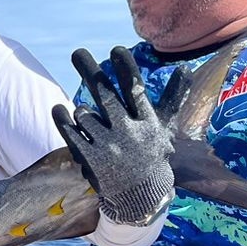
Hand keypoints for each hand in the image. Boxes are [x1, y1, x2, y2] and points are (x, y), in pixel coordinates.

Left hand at [53, 46, 178, 226]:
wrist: (142, 196)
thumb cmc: (153, 153)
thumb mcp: (164, 126)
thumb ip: (173, 97)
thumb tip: (186, 69)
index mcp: (147, 122)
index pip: (136, 89)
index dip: (125, 68)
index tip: (115, 50)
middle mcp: (129, 132)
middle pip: (106, 95)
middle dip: (90, 71)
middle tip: (78, 52)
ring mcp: (109, 146)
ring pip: (86, 115)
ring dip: (83, 110)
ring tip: (86, 112)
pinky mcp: (92, 159)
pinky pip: (73, 134)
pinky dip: (64, 119)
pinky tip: (59, 108)